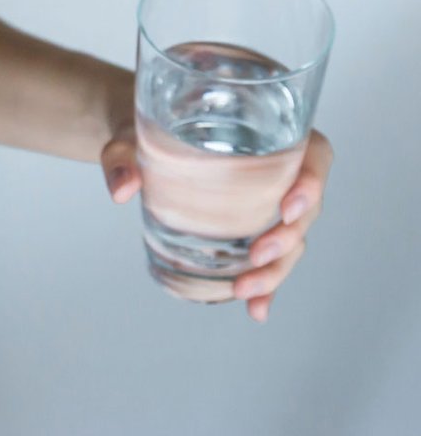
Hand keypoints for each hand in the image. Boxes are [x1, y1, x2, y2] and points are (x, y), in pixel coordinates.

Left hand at [100, 126, 333, 321]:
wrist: (135, 143)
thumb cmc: (142, 127)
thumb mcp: (129, 135)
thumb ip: (122, 156)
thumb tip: (122, 188)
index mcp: (265, 132)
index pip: (312, 154)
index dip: (312, 182)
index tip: (289, 207)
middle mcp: (275, 169)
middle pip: (304, 207)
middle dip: (288, 238)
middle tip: (257, 256)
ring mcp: (264, 202)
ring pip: (291, 239)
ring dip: (276, 270)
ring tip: (245, 290)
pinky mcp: (248, 227)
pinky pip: (268, 258)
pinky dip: (266, 285)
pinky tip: (256, 309)